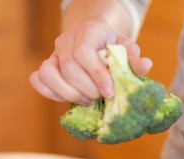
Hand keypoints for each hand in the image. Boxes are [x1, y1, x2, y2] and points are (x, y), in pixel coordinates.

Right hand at [28, 20, 152, 103]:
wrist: (94, 38)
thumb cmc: (111, 46)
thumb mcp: (127, 48)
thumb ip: (134, 58)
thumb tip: (145, 67)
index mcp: (87, 32)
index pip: (83, 54)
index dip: (96, 75)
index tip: (109, 92)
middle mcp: (66, 41)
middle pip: (68, 69)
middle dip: (86, 89)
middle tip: (101, 97)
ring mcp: (53, 54)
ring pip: (48, 74)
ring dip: (69, 94)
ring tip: (87, 100)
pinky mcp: (47, 67)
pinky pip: (37, 80)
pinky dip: (50, 93)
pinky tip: (67, 99)